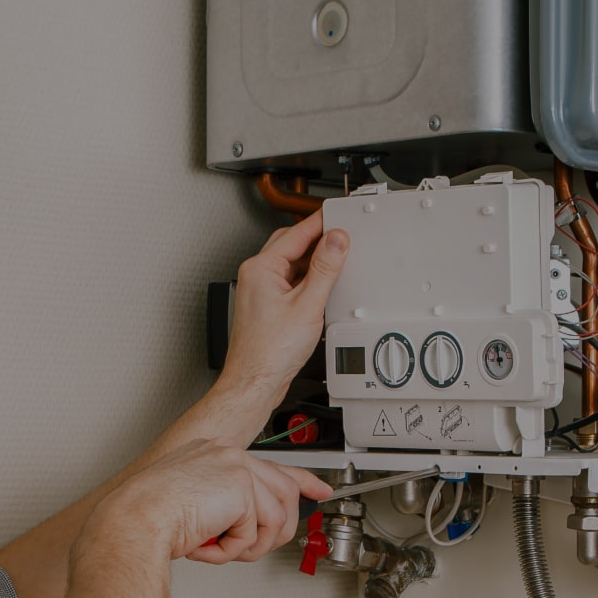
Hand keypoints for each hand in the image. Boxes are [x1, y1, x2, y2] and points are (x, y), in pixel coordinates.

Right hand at [91, 438, 332, 564]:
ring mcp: (235, 466)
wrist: (133, 523)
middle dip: (274, 531)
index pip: (270, 465)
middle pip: (285, 492)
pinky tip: (209, 546)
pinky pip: (256, 533)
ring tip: (220, 548)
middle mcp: (226, 453)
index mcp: (213, 453)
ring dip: (249, 544)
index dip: (301, 480)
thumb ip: (227, 507)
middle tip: (247, 549)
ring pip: (276, 516)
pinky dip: (233, 550)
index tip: (318, 489)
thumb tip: (253, 524)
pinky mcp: (242, 488)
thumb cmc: (147, 519)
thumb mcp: (195, 508)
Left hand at [220, 213, 348, 403]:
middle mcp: (255, 276)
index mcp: (261, 268)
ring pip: (291, 263)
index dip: (322, 222)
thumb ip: (325, 269)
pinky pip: (289, 281)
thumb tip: (336, 241)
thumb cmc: (270, 352)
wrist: (255, 382)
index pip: (297, 233)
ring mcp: (259, 290)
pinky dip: (307, 280)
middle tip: (342, 237)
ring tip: (336, 264)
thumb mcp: (308, 305)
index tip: (340, 215)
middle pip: (292, 244)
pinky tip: (322, 288)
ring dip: (313, 261)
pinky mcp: (266, 305)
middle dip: (317, 239)